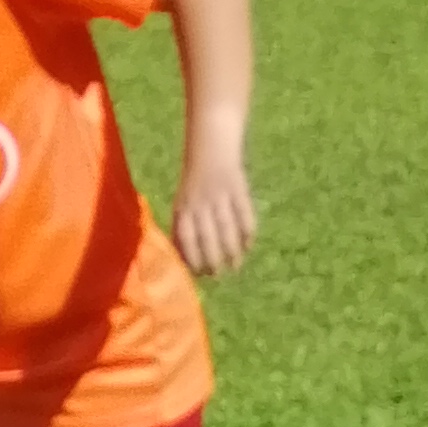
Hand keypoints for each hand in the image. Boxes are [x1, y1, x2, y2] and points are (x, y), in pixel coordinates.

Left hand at [169, 146, 255, 279]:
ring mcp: (222, 197)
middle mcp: (202, 203)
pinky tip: (248, 246)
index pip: (187, 238)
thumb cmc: (194, 186)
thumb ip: (180, 230)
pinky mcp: (239, 191)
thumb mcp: (181, 205)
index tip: (199, 274)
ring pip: (228, 229)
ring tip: (235, 266)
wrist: (211, 151)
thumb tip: (181, 261)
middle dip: (214, 260)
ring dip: (232, 251)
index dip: (193, 258)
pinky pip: (245, 216)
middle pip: (209, 237)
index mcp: (184, 207)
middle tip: (218, 275)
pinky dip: (248, 233)